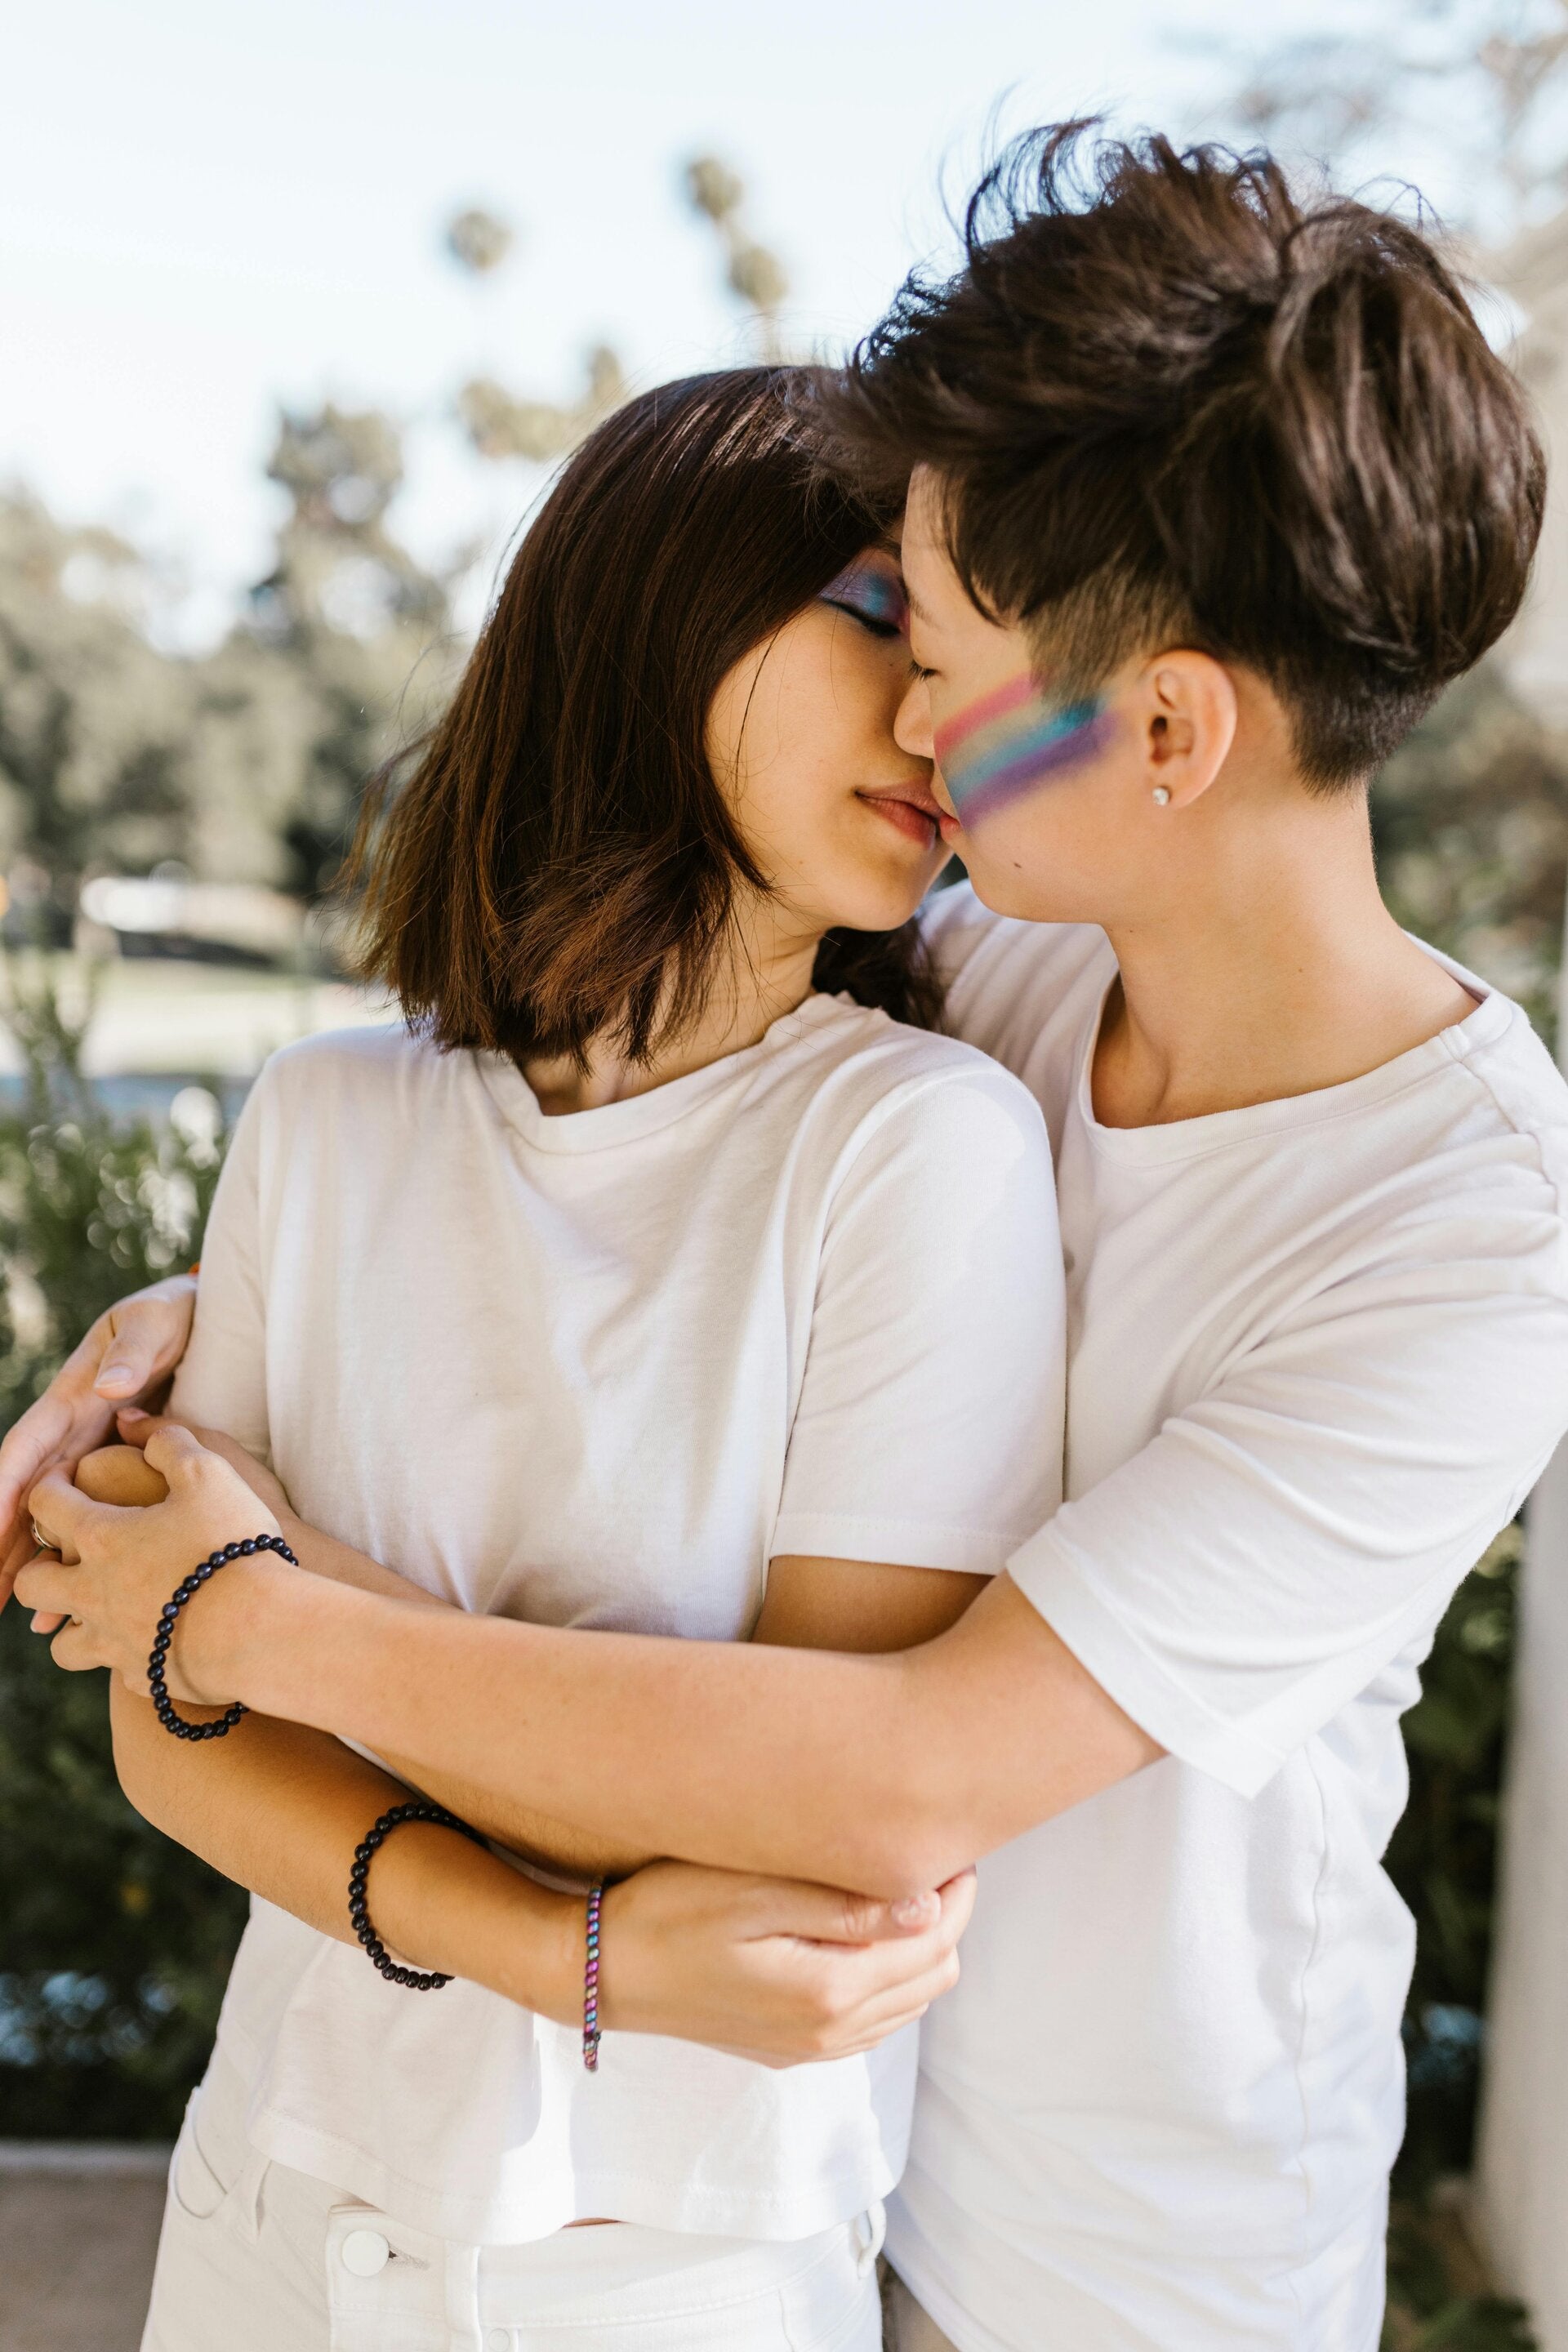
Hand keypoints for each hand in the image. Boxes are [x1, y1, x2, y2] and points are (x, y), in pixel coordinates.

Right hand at [0, 1274, 196, 1610]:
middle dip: (2, 1545)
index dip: (0, 1492)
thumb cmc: (172, 1313)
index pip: (25, 1450)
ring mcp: (92, 1451)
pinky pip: (89, 1515)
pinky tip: (76, 1595)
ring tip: (23, 1615)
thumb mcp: (152, 1322)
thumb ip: (133, 1353)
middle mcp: (73, 1430)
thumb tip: (107, 1388)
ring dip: (32, 1562)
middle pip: (26, 1496)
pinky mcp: (118, 1466)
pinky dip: (76, 1553)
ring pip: (51, 1515)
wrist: (200, 1315)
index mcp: (72, 1397)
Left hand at [15, 1424, 287, 1701]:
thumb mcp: (210, 1473)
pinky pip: (118, 1671)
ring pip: (61, 1644)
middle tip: (69, 1555)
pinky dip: (126, 1656)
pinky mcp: (144, 1676)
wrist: (259, 1629)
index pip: (45, 1504)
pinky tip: (153, 1642)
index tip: (67, 1480)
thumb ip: (169, 1440)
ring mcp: (113, 1641)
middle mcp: (92, 1593)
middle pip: (33, 1584)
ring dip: (71, 1625)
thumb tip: (134, 1421)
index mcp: (100, 1537)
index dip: (51, 1485)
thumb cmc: (231, 1544)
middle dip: (40, 1566)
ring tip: (99, 1612)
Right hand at [599, 1859, 974, 2065]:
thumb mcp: (750, 1893)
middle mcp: (829, 2033)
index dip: (957, 1887)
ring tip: (897, 1886)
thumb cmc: (666, 1914)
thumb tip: (926, 1907)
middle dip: (947, 1915)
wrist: (600, 1973)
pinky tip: (860, 1932)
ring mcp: (810, 2049)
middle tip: (928, 1855)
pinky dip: (889, 1977)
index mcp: (828, 1992)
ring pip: (911, 2002)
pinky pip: (873, 2022)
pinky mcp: (790, 2049)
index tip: (949, 1839)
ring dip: (920, 1946)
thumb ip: (842, 1906)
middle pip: (935, 1974)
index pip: (936, 1940)